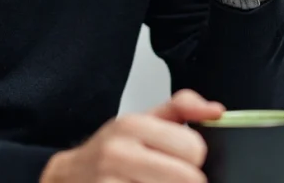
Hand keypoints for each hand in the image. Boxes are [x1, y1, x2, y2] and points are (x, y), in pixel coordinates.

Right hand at [41, 90, 223, 182]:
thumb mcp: (142, 120)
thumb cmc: (109, 151)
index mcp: (132, 126)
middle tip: (170, 177)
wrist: (68, 178)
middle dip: (188, 182)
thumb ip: (182, 108)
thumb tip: (216, 111)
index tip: (181, 159)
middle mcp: (119, 154)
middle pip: (190, 179)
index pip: (194, 148)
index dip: (194, 158)